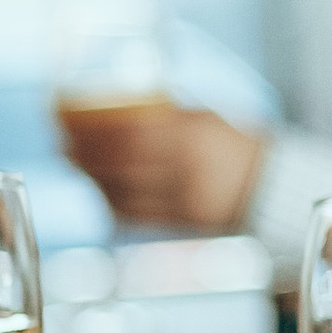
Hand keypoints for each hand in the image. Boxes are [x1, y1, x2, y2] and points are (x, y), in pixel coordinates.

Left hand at [69, 104, 264, 233]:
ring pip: (121, 192)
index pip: (129, 134)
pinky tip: (100, 189)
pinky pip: (133, 215)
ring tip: (76, 164)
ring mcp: (181, 200)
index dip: (94, 130)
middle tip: (63, 144)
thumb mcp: (202, 118)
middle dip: (84, 155)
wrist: (268, 187)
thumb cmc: (232, 144)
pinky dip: (110, 201)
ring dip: (91, 179)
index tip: (71, 122)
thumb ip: (164, 117)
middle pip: (118, 164)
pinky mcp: (179, 223)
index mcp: (191, 138)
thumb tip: (115, 110)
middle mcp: (184, 170)